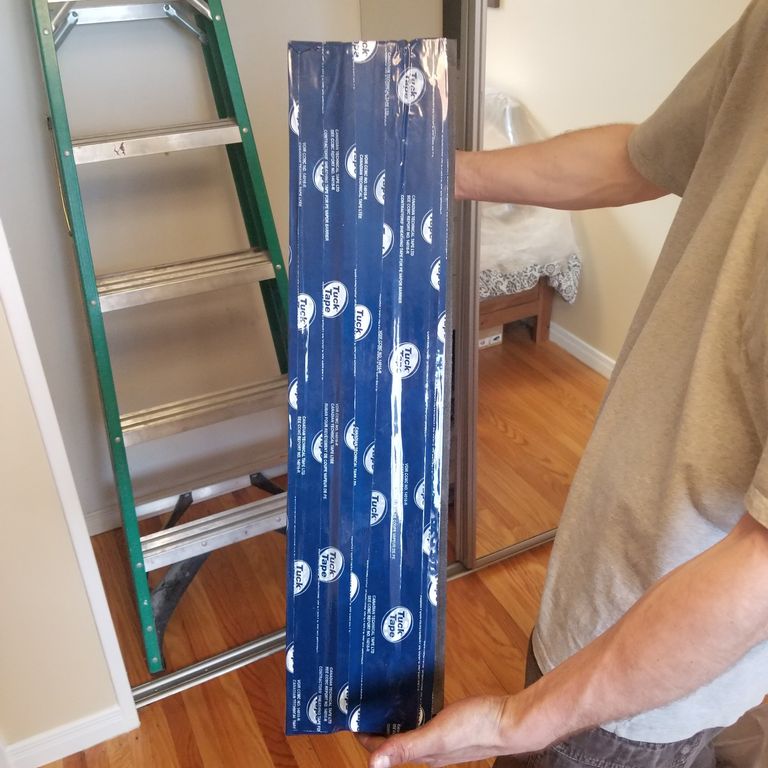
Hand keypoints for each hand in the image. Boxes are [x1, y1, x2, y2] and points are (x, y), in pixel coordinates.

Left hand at [357, 694, 540, 767]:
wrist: (513, 721)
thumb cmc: (477, 727)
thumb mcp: (437, 735)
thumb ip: (406, 747)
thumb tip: (372, 764)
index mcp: (423, 755)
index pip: (383, 749)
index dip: (365, 736)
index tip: (349, 718)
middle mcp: (430, 750)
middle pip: (395, 742)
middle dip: (378, 728)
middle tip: (363, 706)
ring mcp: (443, 739)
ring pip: (410, 731)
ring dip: (395, 721)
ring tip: (383, 701)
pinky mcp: (454, 726)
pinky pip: (426, 721)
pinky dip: (414, 713)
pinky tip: (416, 700)